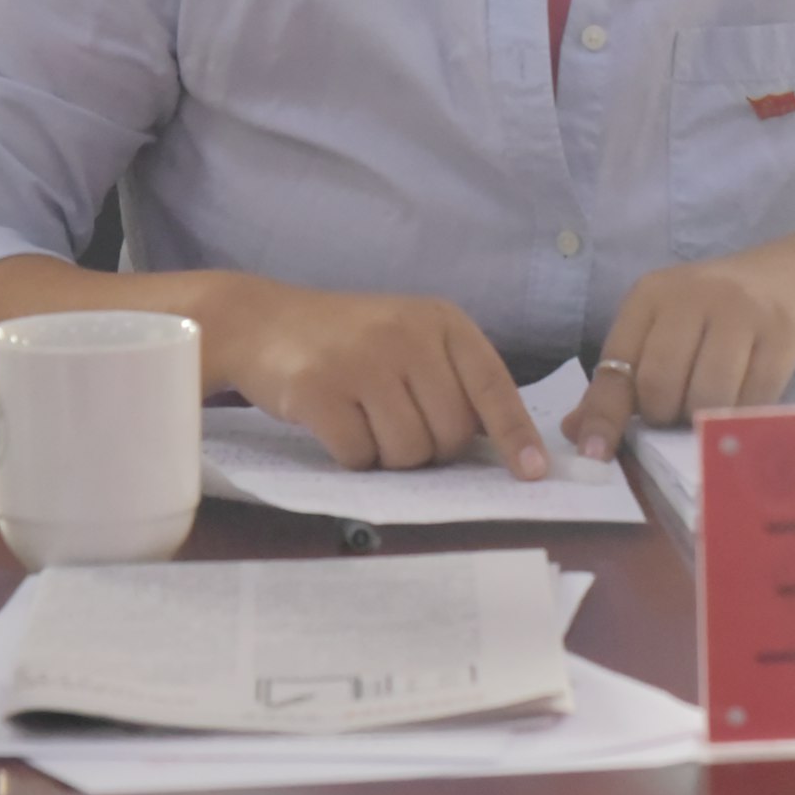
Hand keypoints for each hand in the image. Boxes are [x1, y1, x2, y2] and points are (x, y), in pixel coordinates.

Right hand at [203, 277, 548, 479]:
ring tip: (363, 419)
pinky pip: (360, 456)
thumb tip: (501, 445)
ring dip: (388, 455)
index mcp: (440, 321)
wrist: (261, 321)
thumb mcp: (408, 337)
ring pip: (409, 452)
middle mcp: (407, 336)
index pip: (493, 385)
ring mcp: (363, 361)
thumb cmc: (346, 339)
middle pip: (451, 433)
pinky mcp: (320, 390)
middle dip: (431, 449)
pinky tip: (335, 423)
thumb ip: (451, 378)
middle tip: (396, 423)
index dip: (515, 434)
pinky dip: (351, 455)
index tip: (532, 473)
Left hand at [563, 236, 794, 459]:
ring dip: (705, 418)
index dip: (605, 415)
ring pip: (706, 396)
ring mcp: (740, 310)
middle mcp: (691, 295)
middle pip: (660, 384)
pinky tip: (746, 398)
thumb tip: (577, 431)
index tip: (597, 455)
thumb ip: (623, 379)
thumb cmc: (721, 311)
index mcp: (651, 295)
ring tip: (711, 404)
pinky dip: (744, 414)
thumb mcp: (666, 329)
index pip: (617, 364)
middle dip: (666, 415)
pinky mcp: (781, 331)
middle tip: (679, 411)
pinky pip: (753, 398)